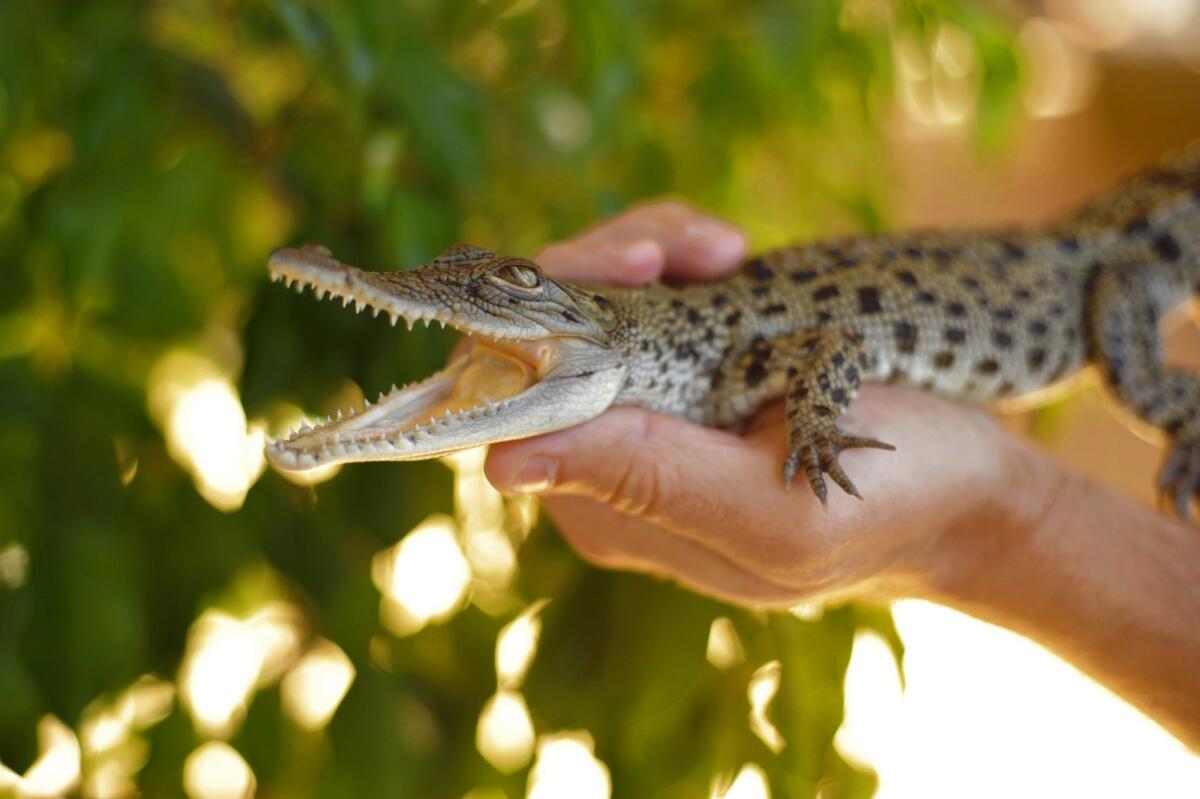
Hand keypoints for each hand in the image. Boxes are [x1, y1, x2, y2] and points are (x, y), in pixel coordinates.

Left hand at [485, 201, 1052, 606]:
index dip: (556, 325)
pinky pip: (641, 286)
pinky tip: (727, 251)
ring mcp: (646, 403)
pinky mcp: (684, 359)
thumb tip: (501, 464)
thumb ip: (649, 483)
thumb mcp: (775, 510)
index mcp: (613, 507)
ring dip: (651, 248)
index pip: (521, 404)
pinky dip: (675, 250)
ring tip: (727, 246)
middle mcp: (610, 456)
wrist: (976, 484)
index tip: (640, 272)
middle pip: (546, 337)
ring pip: (589, 296)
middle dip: (610, 267)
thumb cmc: (893, 507)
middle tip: (706, 247)